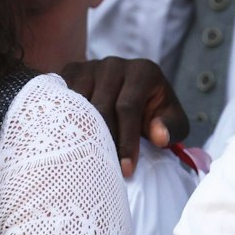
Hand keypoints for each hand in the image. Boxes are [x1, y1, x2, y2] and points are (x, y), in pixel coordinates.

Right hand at [61, 56, 187, 175]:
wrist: (132, 96)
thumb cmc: (154, 113)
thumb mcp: (173, 122)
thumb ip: (171, 129)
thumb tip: (158, 135)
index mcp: (143, 71)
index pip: (128, 108)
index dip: (126, 140)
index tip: (126, 169)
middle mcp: (115, 64)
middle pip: (101, 107)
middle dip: (103, 141)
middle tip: (103, 169)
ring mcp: (90, 66)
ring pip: (78, 103)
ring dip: (80, 132)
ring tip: (84, 158)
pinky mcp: (70, 73)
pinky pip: (61, 98)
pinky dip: (63, 121)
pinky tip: (68, 142)